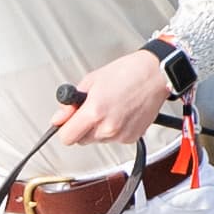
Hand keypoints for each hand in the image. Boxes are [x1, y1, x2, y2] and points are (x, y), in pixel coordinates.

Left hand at [54, 52, 169, 145]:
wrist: (155, 75)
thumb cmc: (126, 73)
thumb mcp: (90, 81)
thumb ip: (70, 104)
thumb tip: (58, 118)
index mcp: (94, 112)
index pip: (67, 138)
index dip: (65, 129)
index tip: (67, 122)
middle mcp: (108, 128)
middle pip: (81, 140)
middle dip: (82, 127)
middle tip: (91, 109)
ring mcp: (121, 135)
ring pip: (98, 140)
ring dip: (98, 128)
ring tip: (110, 107)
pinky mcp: (132, 138)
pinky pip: (114, 139)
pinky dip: (114, 129)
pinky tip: (121, 113)